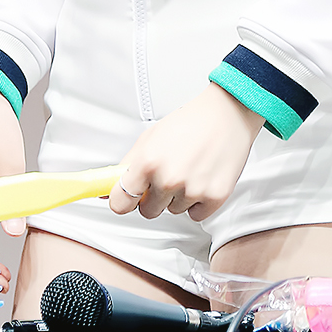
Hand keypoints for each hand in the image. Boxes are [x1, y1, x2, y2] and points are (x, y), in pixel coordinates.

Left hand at [109, 83, 264, 222]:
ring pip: (173, 211)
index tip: (125, 199)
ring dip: (177, 197)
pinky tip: (201, 179)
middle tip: (165, 174)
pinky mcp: (215, 198)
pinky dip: (197, 202)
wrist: (226, 116)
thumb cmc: (189, 123)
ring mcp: (192, 190)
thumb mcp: (149, 139)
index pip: (121, 202)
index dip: (122, 202)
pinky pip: (195, 215)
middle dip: (153, 197)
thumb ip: (127, 166)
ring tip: (187, 170)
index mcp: (148, 162)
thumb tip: (106, 190)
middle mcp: (169, 178)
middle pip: (148, 211)